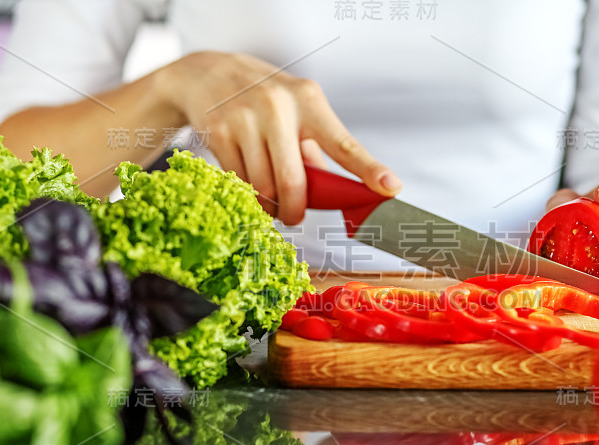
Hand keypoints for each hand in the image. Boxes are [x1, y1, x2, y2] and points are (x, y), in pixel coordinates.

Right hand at [158, 51, 401, 224]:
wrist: (207, 72)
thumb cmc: (263, 98)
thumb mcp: (296, 111)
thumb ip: (315, 151)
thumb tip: (331, 195)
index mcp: (309, 101)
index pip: (344, 143)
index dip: (369, 169)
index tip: (391, 187)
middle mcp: (278, 107)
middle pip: (294, 181)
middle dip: (296, 210)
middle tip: (295, 217)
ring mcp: (246, 118)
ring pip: (264, 187)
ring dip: (270, 205)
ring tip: (270, 198)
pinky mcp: (219, 131)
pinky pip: (240, 182)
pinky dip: (248, 194)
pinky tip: (249, 184)